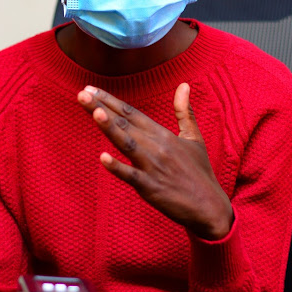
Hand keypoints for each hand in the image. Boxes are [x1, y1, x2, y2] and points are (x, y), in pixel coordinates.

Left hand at [77, 83, 232, 239]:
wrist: (209, 207)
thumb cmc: (199, 172)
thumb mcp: (193, 138)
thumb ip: (184, 111)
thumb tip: (184, 84)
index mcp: (163, 135)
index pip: (132, 113)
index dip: (110, 100)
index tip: (90, 89)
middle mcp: (156, 147)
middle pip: (125, 124)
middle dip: (101, 108)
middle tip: (81, 93)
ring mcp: (153, 167)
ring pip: (127, 144)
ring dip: (109, 128)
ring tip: (93, 112)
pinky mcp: (151, 188)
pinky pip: (131, 176)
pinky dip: (117, 168)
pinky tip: (102, 158)